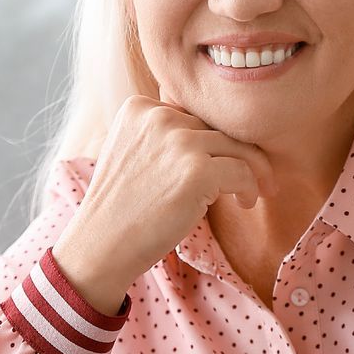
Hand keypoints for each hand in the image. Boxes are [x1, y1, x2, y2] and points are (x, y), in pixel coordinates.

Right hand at [54, 95, 278, 309]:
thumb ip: (162, 136)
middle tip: (250, 179)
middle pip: (216, 128)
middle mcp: (158, 116)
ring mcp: (178, 141)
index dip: (209, 143)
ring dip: (252, 170)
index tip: (218, 164)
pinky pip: (243, 171)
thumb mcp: (130, 153)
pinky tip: (244, 203)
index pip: (192, 115)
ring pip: (237, 147)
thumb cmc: (120, 209)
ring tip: (250, 193)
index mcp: (138, 107)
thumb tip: (218, 136)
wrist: (100, 246)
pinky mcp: (197, 170)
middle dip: (235, 154)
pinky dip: (250, 188)